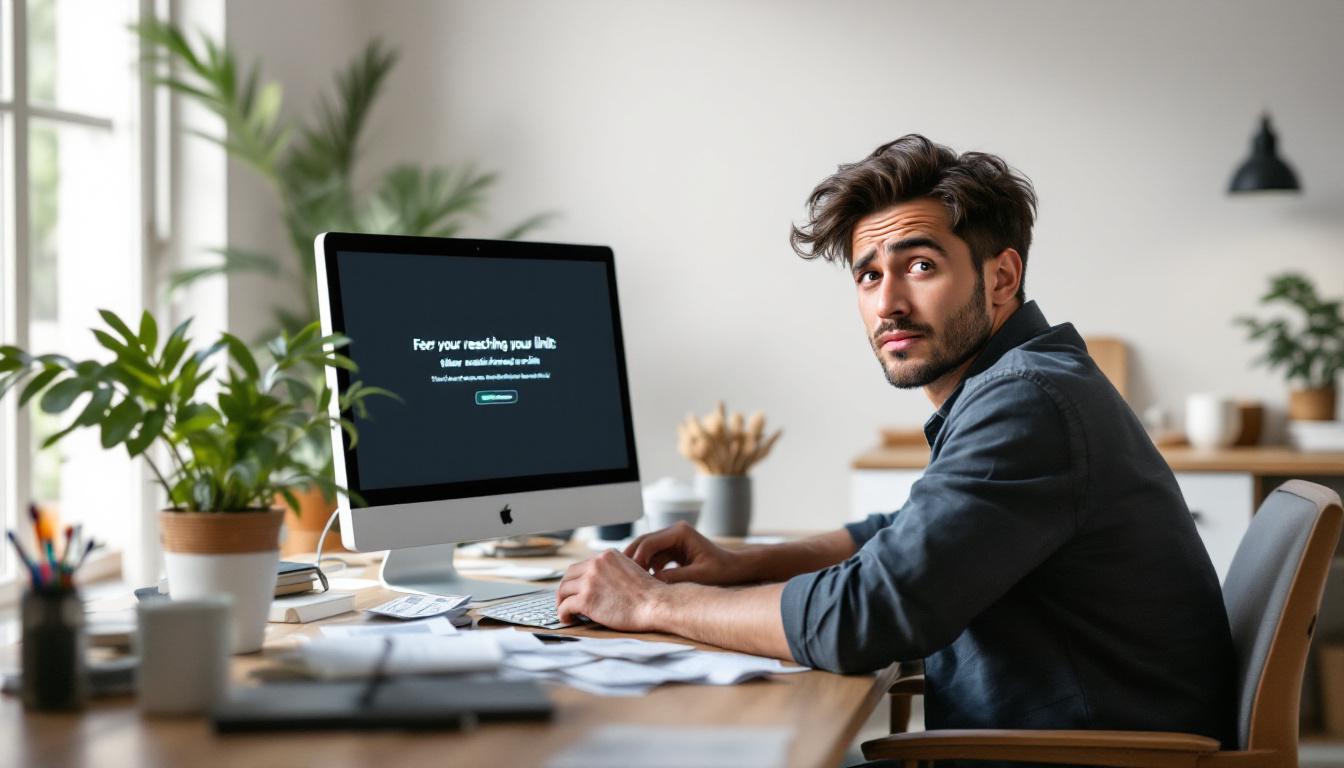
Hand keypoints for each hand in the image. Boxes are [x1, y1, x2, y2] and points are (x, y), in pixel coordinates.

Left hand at [555, 549, 670, 630]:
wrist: (655, 604)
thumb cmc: (648, 594)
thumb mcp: (630, 570)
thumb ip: (612, 572)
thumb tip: (599, 584)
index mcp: (607, 556)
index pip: (582, 565)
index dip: (576, 580)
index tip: (575, 590)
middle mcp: (596, 564)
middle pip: (568, 576)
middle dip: (565, 589)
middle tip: (565, 601)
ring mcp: (590, 581)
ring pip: (563, 590)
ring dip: (561, 602)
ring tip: (565, 612)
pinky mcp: (586, 599)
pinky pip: (565, 606)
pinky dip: (563, 614)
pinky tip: (568, 620)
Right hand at [624, 521, 746, 585]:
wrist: (734, 567)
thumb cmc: (722, 570)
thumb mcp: (699, 576)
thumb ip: (676, 578)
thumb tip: (653, 581)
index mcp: (680, 532)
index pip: (650, 542)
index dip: (638, 559)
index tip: (630, 576)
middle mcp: (673, 532)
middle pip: (643, 542)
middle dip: (630, 559)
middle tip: (619, 577)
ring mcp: (671, 539)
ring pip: (645, 549)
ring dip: (636, 564)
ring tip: (626, 581)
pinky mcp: (671, 549)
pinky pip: (652, 556)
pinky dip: (645, 568)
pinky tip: (640, 582)